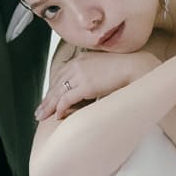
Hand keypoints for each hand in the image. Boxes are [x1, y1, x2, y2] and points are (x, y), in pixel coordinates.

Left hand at [38, 50, 161, 120]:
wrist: (136, 67)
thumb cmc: (126, 68)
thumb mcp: (104, 66)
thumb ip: (94, 72)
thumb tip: (90, 85)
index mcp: (81, 59)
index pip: (61, 75)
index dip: (53, 89)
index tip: (48, 99)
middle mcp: (77, 65)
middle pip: (56, 84)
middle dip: (47, 99)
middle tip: (39, 111)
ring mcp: (80, 75)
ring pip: (58, 92)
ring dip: (49, 106)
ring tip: (42, 117)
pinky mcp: (85, 85)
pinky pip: (67, 99)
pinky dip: (60, 108)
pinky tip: (57, 116)